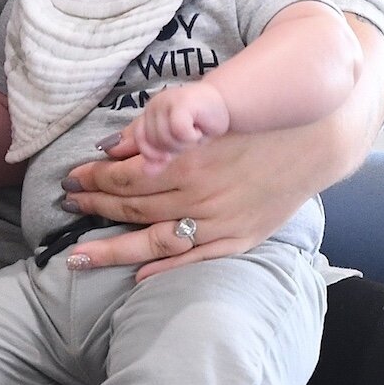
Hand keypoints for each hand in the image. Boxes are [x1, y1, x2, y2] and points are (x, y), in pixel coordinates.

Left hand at [61, 116, 349, 280]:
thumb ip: (152, 128)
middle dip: (94, 206)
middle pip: (132, 208)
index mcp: (186, 161)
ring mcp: (221, 222)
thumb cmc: (251, 116)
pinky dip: (164, 270)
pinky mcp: (241, 237)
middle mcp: (200, 196)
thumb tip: (110, 148)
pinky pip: (195, 260)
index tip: (70, 177)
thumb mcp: (199, 109)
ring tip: (78, 256)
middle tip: (67, 204)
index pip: (124, 178)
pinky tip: (137, 275)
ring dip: (113, 248)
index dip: (92, 179)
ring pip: (154, 241)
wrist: (316, 135)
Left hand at [115, 84, 229, 172]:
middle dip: (174, 148)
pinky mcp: (181, 102)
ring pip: (165, 138)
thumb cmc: (201, 124)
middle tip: (189, 138)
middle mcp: (153, 106)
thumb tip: (147, 172)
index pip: (139, 140)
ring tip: (195, 132)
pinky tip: (201, 128)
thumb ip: (160, 156)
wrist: (225, 104)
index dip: (153, 153)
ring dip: (185, 142)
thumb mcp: (177, 143)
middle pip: (153, 142)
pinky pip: (179, 131)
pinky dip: (192, 136)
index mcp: (148, 115)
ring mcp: (165, 102)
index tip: (169, 156)